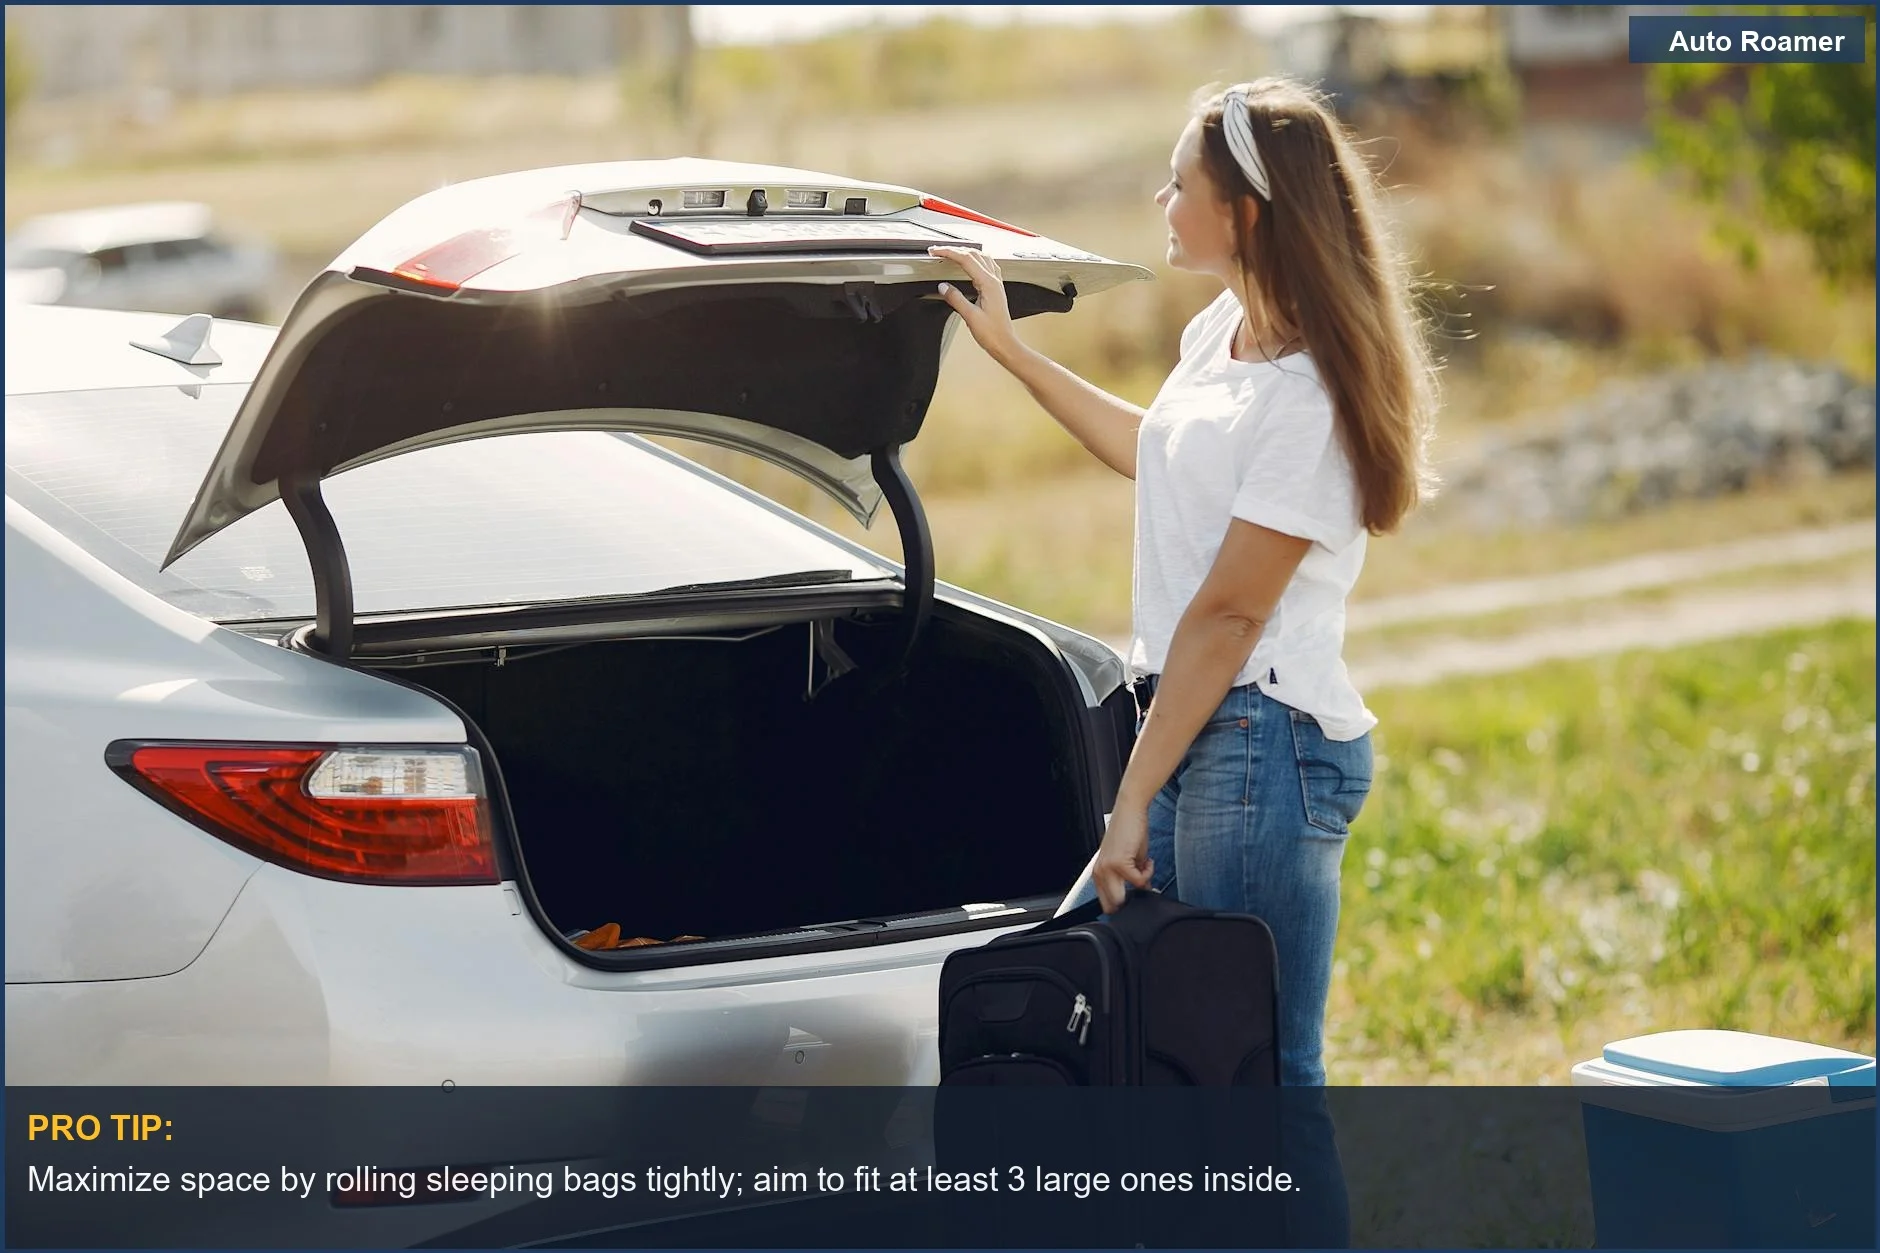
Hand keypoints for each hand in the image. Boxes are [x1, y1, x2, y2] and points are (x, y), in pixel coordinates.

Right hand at [927, 245, 1018, 362]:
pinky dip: (976, 260)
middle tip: (938, 251)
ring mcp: (996, 284)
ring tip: (951, 254)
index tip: (936, 251)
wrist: (1005, 343)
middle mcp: (994, 281)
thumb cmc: (992, 333)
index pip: (966, 259)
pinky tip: (972, 263)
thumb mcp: (970, 317)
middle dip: (954, 250)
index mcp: (988, 284)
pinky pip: (987, 266)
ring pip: (981, 257)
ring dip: (965, 252)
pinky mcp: (996, 289)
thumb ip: (956, 299)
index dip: (948, 253)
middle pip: (973, 254)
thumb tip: (943, 287)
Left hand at [1092, 805, 1153, 914]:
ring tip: (1145, 867)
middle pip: (1112, 906)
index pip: (1105, 903)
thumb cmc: (1128, 832)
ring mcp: (1107, 869)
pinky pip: (1139, 881)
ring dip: (1141, 885)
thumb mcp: (1128, 860)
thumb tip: (1143, 891)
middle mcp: (1099, 873)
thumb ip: (1131, 878)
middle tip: (1143, 883)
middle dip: (1131, 900)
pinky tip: (1148, 861)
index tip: (1137, 894)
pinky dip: (1148, 873)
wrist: (1130, 811)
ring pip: (1123, 899)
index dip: (1123, 904)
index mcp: (1098, 873)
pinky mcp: (1119, 864)